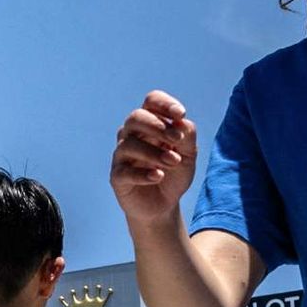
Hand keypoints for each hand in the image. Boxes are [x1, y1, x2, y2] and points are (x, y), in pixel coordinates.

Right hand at [110, 93, 201, 232]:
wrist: (164, 205)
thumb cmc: (174, 174)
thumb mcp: (189, 154)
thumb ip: (188, 136)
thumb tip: (181, 122)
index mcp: (150, 125)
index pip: (151, 102)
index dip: (164, 104)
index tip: (180, 115)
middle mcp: (132, 136)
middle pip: (135, 117)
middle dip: (158, 126)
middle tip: (177, 140)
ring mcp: (122, 156)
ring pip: (130, 144)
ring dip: (154, 152)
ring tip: (173, 162)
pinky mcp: (117, 177)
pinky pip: (124, 171)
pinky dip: (143, 173)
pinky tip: (158, 176)